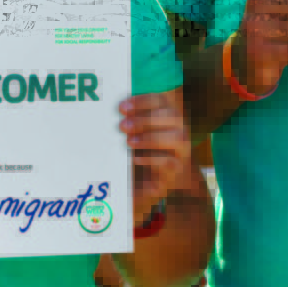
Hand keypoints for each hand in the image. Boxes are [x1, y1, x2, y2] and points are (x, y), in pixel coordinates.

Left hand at [120, 90, 190, 218]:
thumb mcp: (131, 136)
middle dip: (146, 119)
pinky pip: (170, 163)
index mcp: (167, 117)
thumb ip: (126, 122)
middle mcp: (179, 130)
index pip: (161, 101)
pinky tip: (135, 159)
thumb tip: (107, 111)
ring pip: (178, 138)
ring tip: (128, 142)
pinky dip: (152, 159)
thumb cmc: (136, 154)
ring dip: (151, 138)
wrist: (145, 185)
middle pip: (174, 116)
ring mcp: (181, 151)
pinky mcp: (176, 171)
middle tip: (122, 126)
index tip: (122, 107)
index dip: (142, 101)